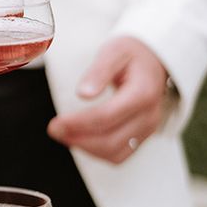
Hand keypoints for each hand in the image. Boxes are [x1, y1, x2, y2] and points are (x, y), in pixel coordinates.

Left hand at [47, 36, 171, 163]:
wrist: (153, 59)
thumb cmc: (130, 53)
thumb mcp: (113, 52)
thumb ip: (98, 72)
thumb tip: (82, 94)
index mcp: (142, 93)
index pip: (107, 116)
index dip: (79, 123)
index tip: (56, 123)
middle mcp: (148, 116)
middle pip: (112, 141)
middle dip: (79, 139)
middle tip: (54, 130)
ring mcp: (148, 129)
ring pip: (116, 153)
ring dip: (86, 148)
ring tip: (63, 134)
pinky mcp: (142, 136)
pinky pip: (120, 154)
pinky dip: (98, 152)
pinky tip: (79, 138)